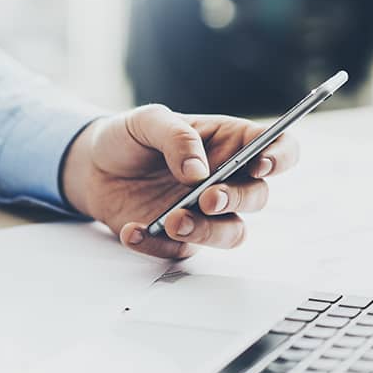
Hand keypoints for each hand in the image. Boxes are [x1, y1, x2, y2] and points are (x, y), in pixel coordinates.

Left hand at [61, 105, 299, 258]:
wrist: (93, 167)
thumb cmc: (129, 138)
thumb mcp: (148, 121)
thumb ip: (177, 137)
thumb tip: (198, 170)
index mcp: (230, 143)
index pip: (277, 148)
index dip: (280, 157)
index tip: (260, 163)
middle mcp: (226, 180)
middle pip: (258, 196)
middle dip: (238, 199)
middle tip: (207, 197)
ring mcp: (205, 213)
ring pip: (232, 233)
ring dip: (208, 232)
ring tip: (172, 220)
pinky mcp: (179, 238)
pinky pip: (181, 251)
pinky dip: (157, 244)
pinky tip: (133, 230)